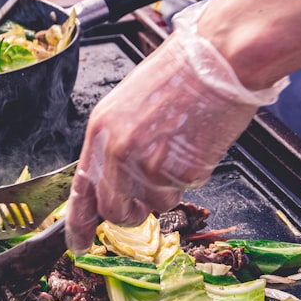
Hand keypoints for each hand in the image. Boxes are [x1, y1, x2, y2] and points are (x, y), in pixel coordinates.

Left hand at [65, 2, 286, 253]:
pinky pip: (184, 190)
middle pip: (115, 211)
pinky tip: (198, 143)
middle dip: (133, 212)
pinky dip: (192, 175)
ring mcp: (148, 163)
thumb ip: (118, 140)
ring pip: (154, 205)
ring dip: (168, 189)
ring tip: (181, 149)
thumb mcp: (131, 103)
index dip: (79, 223)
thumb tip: (116, 175)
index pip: (81, 189)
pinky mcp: (181, 171)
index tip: (80, 243)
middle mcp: (117, 149)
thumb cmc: (182, 71)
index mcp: (100, 129)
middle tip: (149, 194)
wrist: (220, 58)